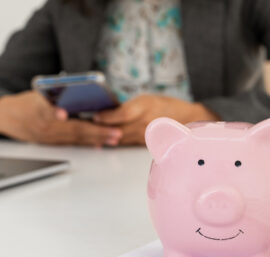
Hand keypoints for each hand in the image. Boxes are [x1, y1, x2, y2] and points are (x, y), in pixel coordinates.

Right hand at [0, 91, 121, 146]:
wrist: (8, 118)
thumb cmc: (27, 101)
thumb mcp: (38, 92)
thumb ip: (56, 93)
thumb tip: (80, 89)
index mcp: (37, 109)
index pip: (46, 110)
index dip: (54, 111)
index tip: (62, 113)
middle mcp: (43, 126)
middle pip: (73, 129)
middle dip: (96, 131)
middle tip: (115, 132)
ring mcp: (48, 137)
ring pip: (76, 139)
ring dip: (97, 139)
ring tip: (115, 138)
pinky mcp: (52, 144)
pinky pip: (73, 144)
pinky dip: (87, 143)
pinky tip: (101, 144)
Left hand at [92, 94, 219, 144]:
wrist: (186, 120)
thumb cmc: (164, 106)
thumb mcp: (146, 100)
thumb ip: (127, 107)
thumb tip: (104, 113)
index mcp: (145, 107)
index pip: (122, 114)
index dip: (106, 116)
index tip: (94, 115)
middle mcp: (145, 122)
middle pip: (117, 128)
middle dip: (100, 128)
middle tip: (83, 126)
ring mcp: (144, 135)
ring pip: (119, 137)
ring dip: (103, 136)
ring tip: (87, 134)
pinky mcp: (144, 143)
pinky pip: (125, 143)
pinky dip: (112, 142)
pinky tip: (100, 142)